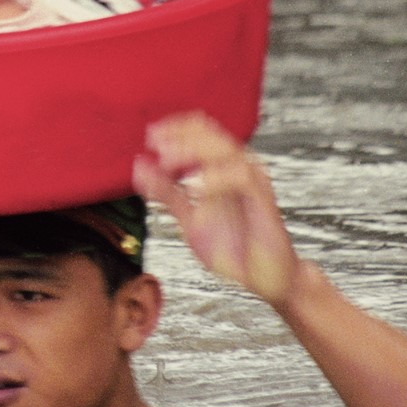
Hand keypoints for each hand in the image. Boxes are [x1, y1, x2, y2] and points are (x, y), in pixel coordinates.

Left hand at [133, 112, 300, 305]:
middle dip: (181, 136)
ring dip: (195, 151)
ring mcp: (253, 183)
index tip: (152, 134)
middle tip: (156, 142)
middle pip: (213, 136)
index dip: (176, 128)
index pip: (203, 133)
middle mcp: (239, 169)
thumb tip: (140, 166)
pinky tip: (195, 186)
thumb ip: (167, 193)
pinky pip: (242, 179)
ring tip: (168, 161)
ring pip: (227, 151)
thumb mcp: (190, 218)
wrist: (267, 278)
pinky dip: (217, 178)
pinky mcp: (263, 201)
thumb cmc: (236, 247)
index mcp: (223, 169)